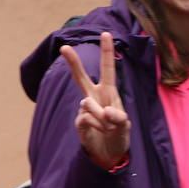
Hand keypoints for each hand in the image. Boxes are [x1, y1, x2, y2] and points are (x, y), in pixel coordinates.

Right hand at [60, 32, 129, 169]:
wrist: (109, 154)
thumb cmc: (118, 134)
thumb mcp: (125, 125)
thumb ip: (118, 117)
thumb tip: (103, 111)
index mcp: (109, 92)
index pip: (108, 69)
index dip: (106, 52)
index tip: (105, 33)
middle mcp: (94, 97)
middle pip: (80, 77)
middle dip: (73, 62)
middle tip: (63, 48)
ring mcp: (84, 109)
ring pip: (88, 104)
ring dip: (103, 119)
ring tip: (108, 128)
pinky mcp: (78, 122)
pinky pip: (86, 119)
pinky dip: (96, 127)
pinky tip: (98, 132)